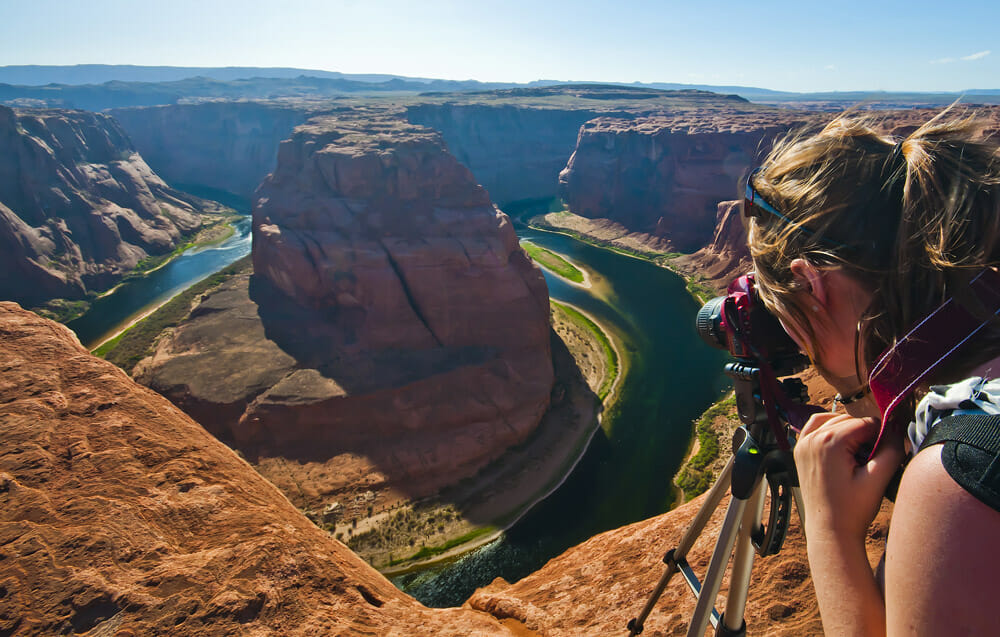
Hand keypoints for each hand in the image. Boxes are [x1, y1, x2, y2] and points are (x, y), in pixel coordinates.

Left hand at [794, 412, 904, 543]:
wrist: (830, 530)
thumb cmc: (853, 509)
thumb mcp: (878, 478)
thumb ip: (891, 448)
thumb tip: (897, 426)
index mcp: (829, 442)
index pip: (867, 423)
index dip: (882, 435)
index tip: (886, 452)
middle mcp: (811, 438)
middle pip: (850, 420)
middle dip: (866, 434)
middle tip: (874, 457)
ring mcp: (803, 444)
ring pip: (833, 420)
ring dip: (849, 430)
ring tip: (860, 452)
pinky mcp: (800, 451)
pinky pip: (815, 426)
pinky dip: (830, 429)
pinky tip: (843, 444)